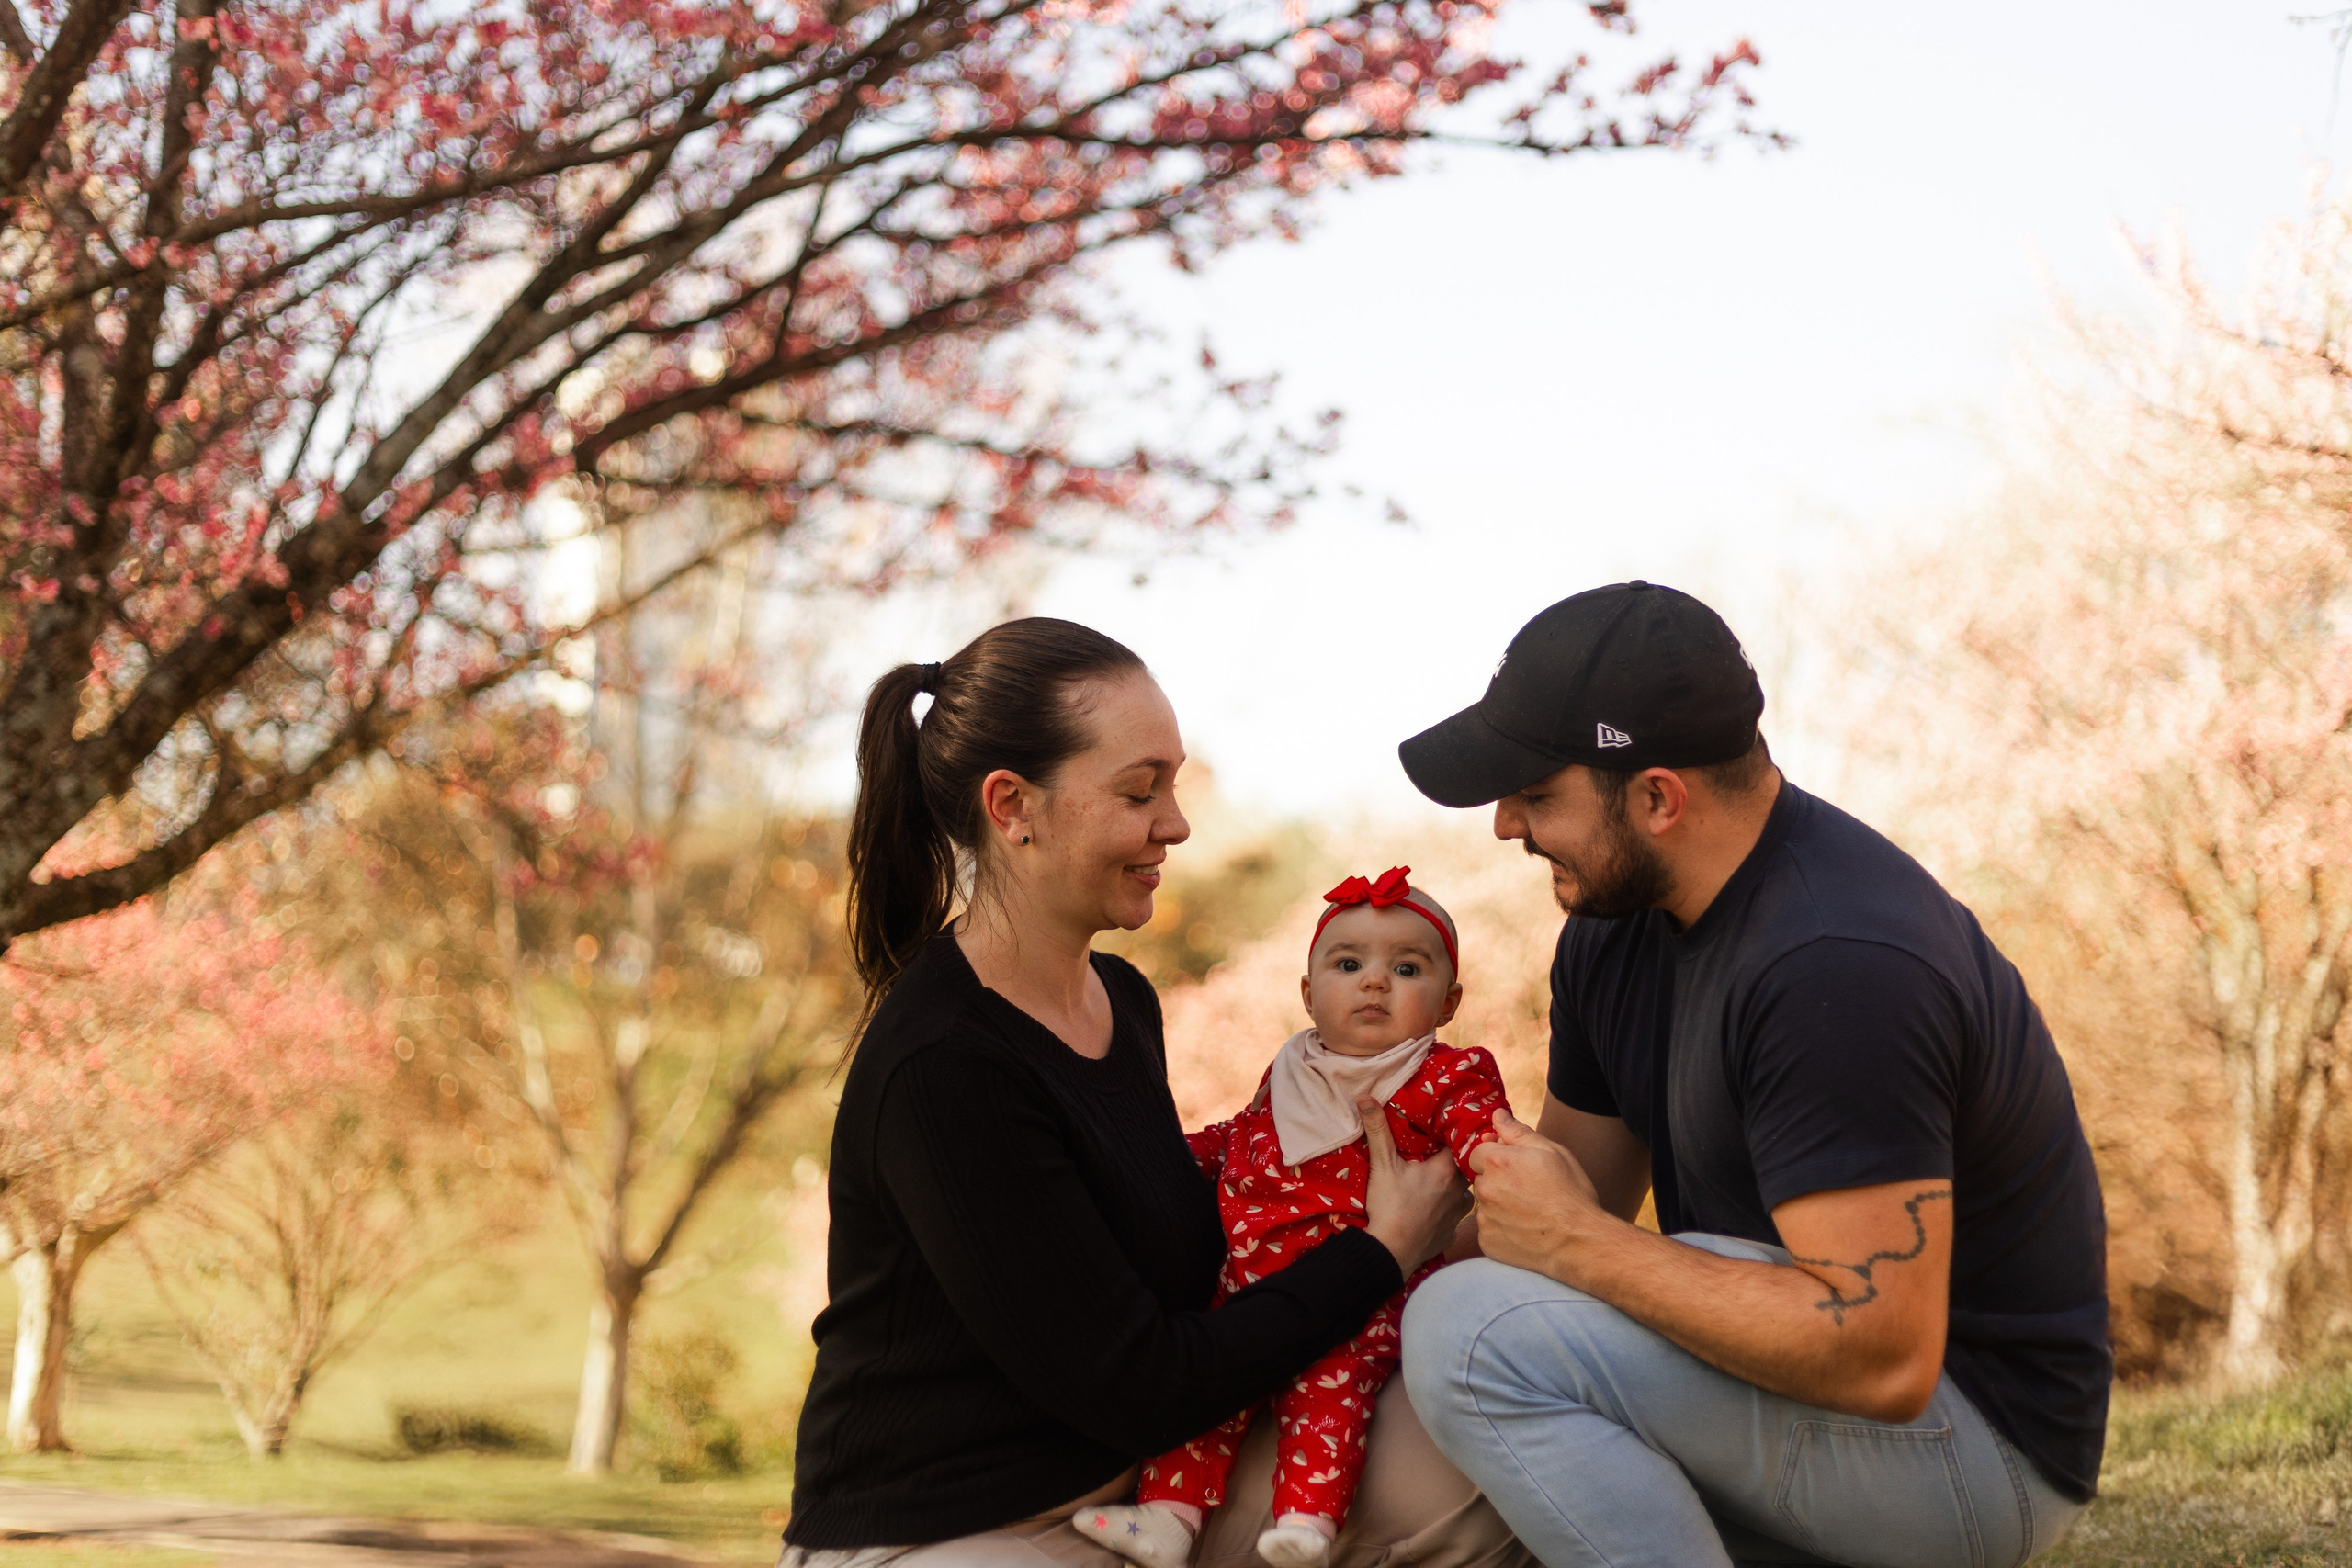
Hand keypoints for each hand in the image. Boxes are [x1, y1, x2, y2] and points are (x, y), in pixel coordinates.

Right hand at [1359, 1096, 1470, 1273]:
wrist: (1390, 1252)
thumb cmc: (1390, 1206)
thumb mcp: (1382, 1165)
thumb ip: (1378, 1130)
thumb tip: (1367, 1097)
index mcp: (1446, 1171)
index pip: (1462, 1145)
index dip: (1456, 1136)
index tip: (1450, 1129)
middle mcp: (1459, 1192)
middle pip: (1465, 1169)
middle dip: (1456, 1161)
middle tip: (1442, 1154)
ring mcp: (1456, 1216)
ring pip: (1465, 1195)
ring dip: (1455, 1188)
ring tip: (1439, 1184)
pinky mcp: (1450, 1235)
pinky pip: (1455, 1219)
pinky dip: (1447, 1213)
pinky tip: (1434, 1212)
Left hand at [1466, 1109, 1606, 1278]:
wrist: (1580, 1242)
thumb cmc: (1570, 1193)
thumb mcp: (1551, 1152)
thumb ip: (1518, 1132)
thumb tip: (1497, 1115)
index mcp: (1497, 1161)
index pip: (1479, 1152)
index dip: (1498, 1158)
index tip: (1517, 1168)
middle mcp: (1484, 1189)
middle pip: (1481, 1178)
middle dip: (1498, 1181)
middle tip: (1528, 1191)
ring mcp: (1484, 1218)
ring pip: (1485, 1205)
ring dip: (1499, 1205)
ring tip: (1529, 1212)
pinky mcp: (1486, 1242)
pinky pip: (1489, 1229)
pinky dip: (1501, 1229)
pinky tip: (1524, 1230)